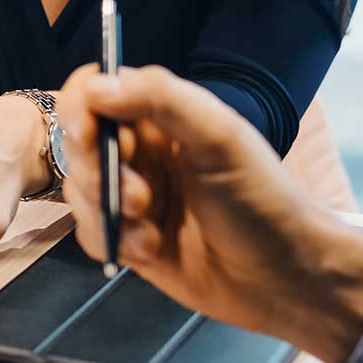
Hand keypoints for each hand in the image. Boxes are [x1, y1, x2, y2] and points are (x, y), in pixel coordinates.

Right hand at [54, 65, 362, 362]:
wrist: (284, 278)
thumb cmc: (261, 199)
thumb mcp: (221, 137)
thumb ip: (162, 98)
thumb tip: (97, 85)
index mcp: (162, 114)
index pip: (96, 88)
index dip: (81, 107)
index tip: (89, 135)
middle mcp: (142, 150)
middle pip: (78, 142)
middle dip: (99, 171)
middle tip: (140, 197)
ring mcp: (132, 196)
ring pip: (79, 190)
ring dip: (108, 210)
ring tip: (151, 228)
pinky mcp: (128, 239)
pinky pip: (88, 231)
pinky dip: (112, 241)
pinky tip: (150, 250)